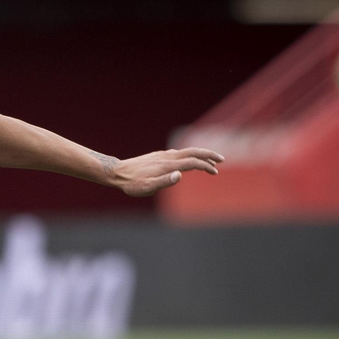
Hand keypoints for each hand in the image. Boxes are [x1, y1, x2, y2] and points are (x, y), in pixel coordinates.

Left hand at [107, 147, 223, 196]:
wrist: (116, 172)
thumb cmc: (132, 183)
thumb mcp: (147, 187)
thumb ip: (164, 182)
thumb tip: (180, 175)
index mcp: (168, 165)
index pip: (192, 162)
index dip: (206, 166)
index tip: (214, 172)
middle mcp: (167, 157)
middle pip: (193, 152)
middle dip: (209, 155)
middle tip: (221, 159)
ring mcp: (162, 155)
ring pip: (186, 151)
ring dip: (200, 155)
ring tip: (209, 162)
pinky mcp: (157, 156)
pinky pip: (178, 153)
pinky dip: (189, 155)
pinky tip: (188, 160)